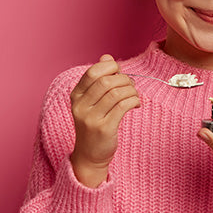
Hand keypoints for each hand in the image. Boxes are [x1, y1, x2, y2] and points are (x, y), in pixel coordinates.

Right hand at [69, 55, 139, 186]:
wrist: (89, 155)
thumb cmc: (94, 125)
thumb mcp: (92, 101)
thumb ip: (99, 79)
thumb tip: (107, 57)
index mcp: (76, 96)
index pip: (93, 72)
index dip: (110, 67)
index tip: (119, 72)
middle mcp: (81, 106)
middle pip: (106, 81)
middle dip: (124, 80)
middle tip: (131, 85)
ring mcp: (91, 118)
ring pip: (116, 93)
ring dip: (131, 91)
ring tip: (134, 95)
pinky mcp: (104, 128)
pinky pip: (123, 106)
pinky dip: (134, 101)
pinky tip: (136, 104)